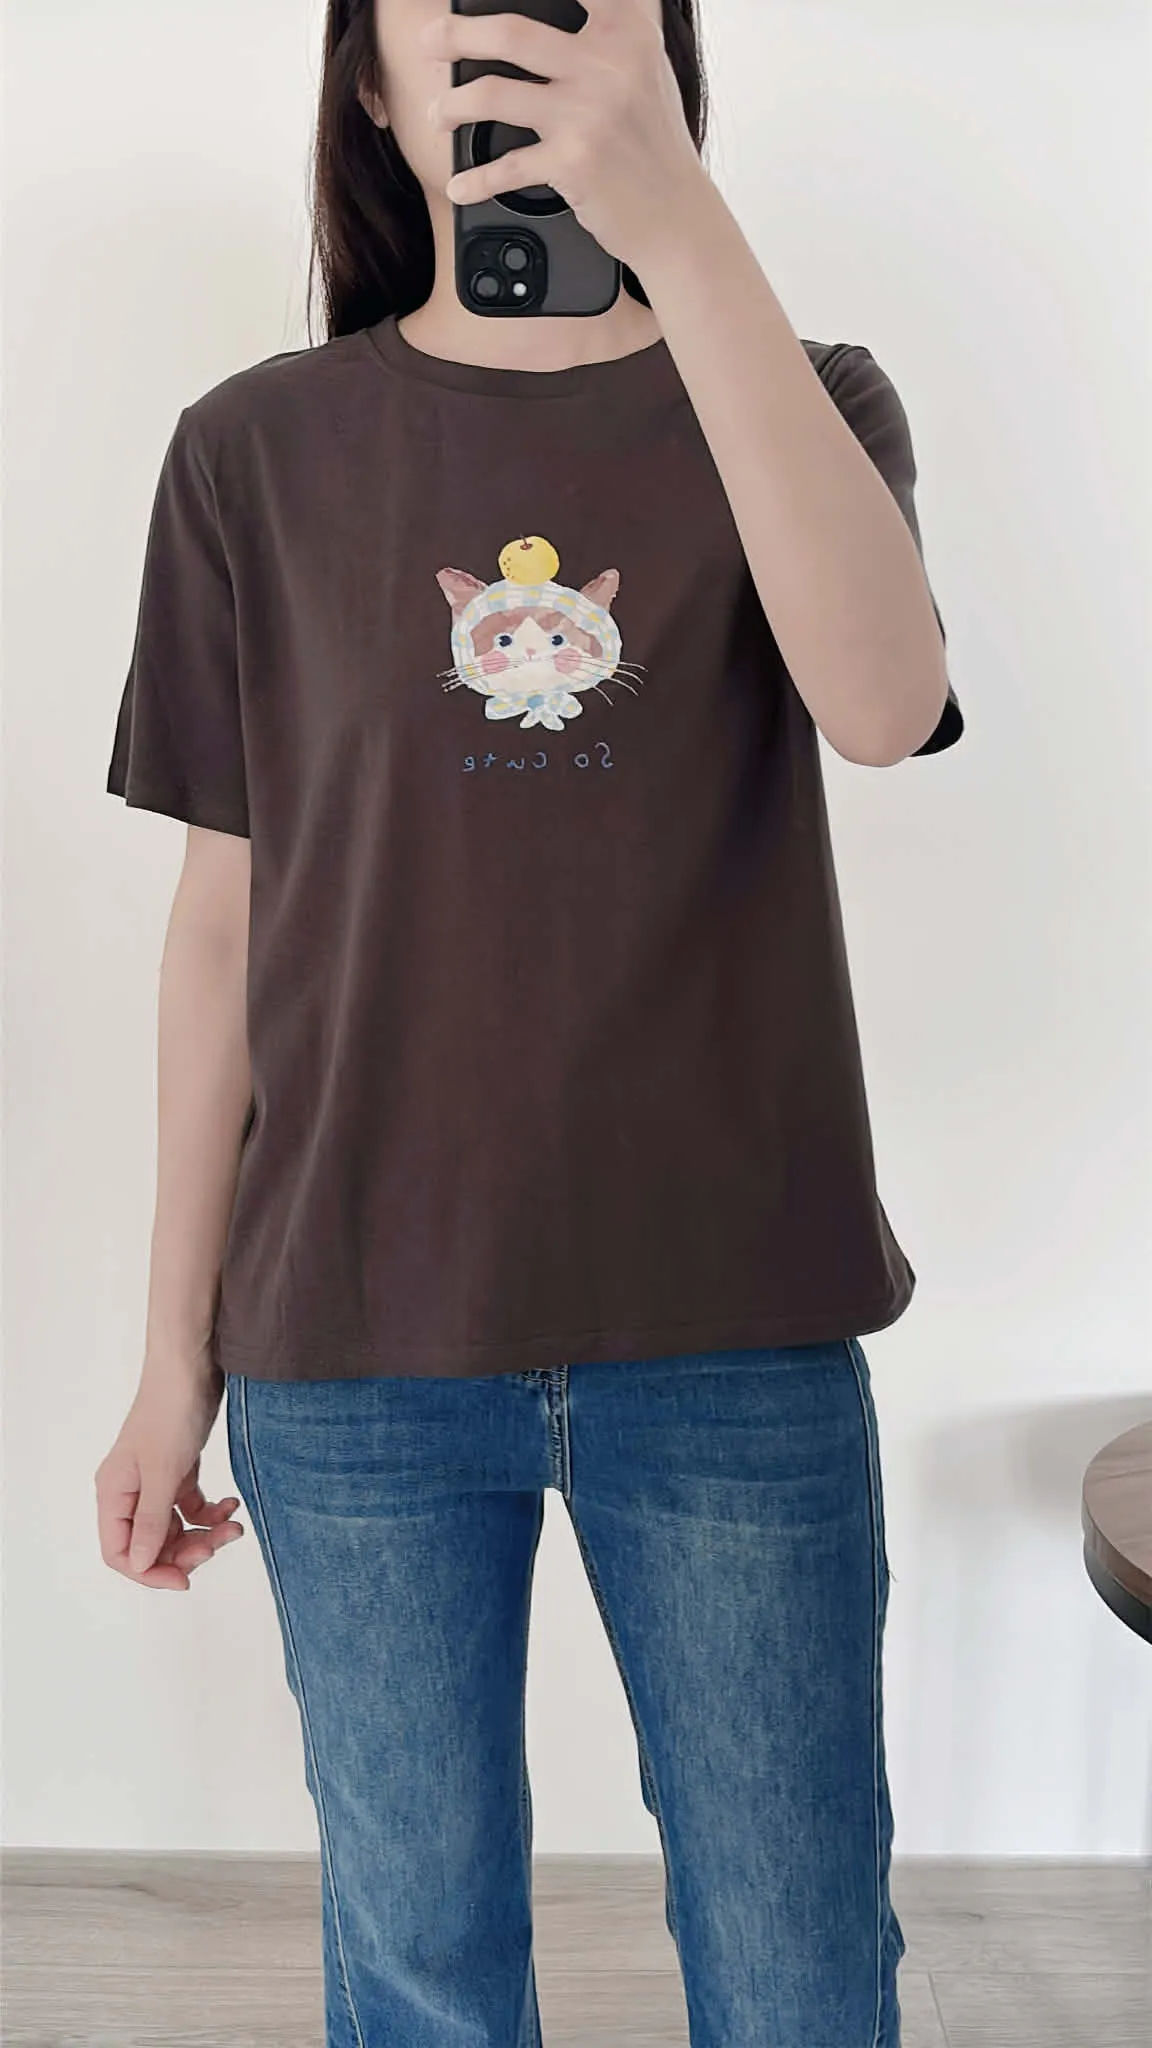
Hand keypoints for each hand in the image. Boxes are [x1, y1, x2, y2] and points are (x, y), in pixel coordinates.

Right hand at [94, 1345, 244, 1591]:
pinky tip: (231, 1504)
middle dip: (186, 1551)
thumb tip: (138, 1565)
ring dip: (205, 1533)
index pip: (120, 1552)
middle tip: (219, 1545)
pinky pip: (192, 1506)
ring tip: (235, 1526)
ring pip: (176, 1527)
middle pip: (151, 1544)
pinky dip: (212, 1512)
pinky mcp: (179, 1468)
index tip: (185, 1579)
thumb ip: (150, 1522)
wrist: (192, 1365)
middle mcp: (130, 1491)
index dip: (149, 1571)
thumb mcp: (163, 1473)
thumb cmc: (170, 1412)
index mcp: (114, 1493)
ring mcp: (155, 1480)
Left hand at [422, 0, 708, 272]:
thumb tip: (553, 11)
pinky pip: (506, 168)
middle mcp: (609, 63)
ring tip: (438, 114)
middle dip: (457, 35)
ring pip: (495, 94)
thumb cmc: (653, 142)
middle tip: (431, 42)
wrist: (676, 215)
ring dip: (453, 105)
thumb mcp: (646, 66)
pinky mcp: (573, 162)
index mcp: (628, 29)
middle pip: (511, 32)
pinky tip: (459, 185)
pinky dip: (474, 181)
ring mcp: (588, 113)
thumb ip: (613, 24)